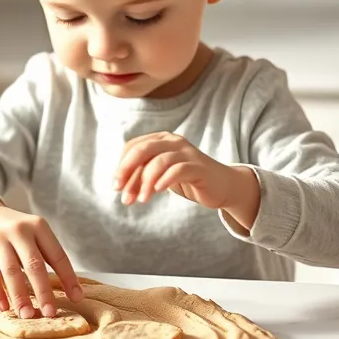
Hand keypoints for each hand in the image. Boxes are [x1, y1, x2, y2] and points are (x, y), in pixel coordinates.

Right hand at [0, 194, 83, 317]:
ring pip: (11, 271)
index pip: (57, 255)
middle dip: (43, 291)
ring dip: (20, 296)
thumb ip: (46, 255)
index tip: (77, 298)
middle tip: (50, 313)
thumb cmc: (12, 231)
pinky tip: (4, 307)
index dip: (68, 278)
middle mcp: (19, 230)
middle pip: (34, 264)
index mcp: (38, 226)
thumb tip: (68, 290)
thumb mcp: (32, 233)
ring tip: (27, 315)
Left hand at [113, 132, 260, 227]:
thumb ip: (142, 177)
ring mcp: (187, 153)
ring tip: (141, 199)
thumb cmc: (187, 179)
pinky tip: (157, 191)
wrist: (222, 186)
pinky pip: (178, 170)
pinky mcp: (199, 167)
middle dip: (127, 170)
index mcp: (161, 139)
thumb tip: (119, 187)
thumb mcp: (160, 176)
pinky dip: (165, 180)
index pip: (133, 148)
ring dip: (145, 181)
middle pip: (143, 150)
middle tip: (119, 191)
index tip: (116, 187)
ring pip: (159, 161)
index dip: (121, 166)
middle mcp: (173, 141)